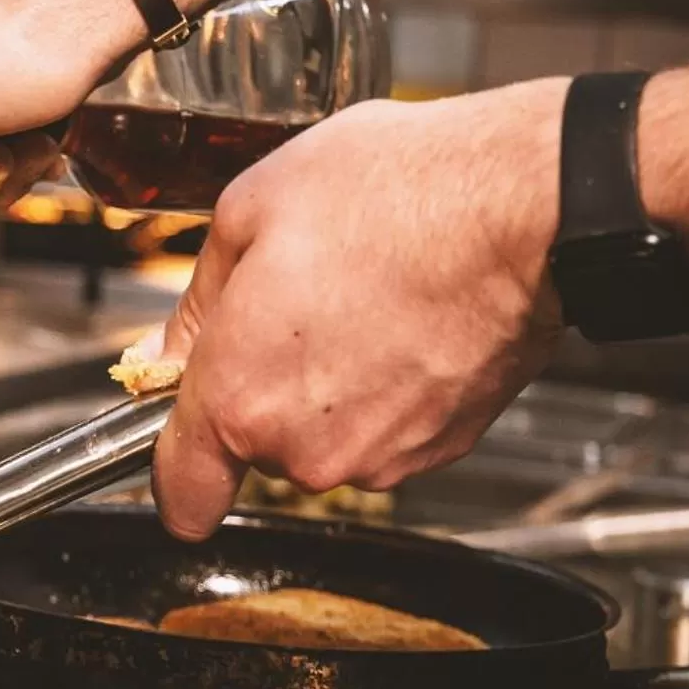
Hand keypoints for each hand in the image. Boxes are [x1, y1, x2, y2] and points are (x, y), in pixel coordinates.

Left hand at [140, 80, 568, 538]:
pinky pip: (388, 430)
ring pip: (325, 439)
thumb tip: (162, 355)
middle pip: (257, 448)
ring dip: (330, 387)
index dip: (174, 474)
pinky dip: (388, 388)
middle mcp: (306, 450)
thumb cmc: (393, 195)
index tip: (178, 450)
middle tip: (293, 306)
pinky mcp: (443, 448)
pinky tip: (405, 321)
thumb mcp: (248, 215)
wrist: (525, 206)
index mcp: (239, 399)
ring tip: (359, 301)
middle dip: (263, 387)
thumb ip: (192, 307)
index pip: (181, 493)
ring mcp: (381, 456)